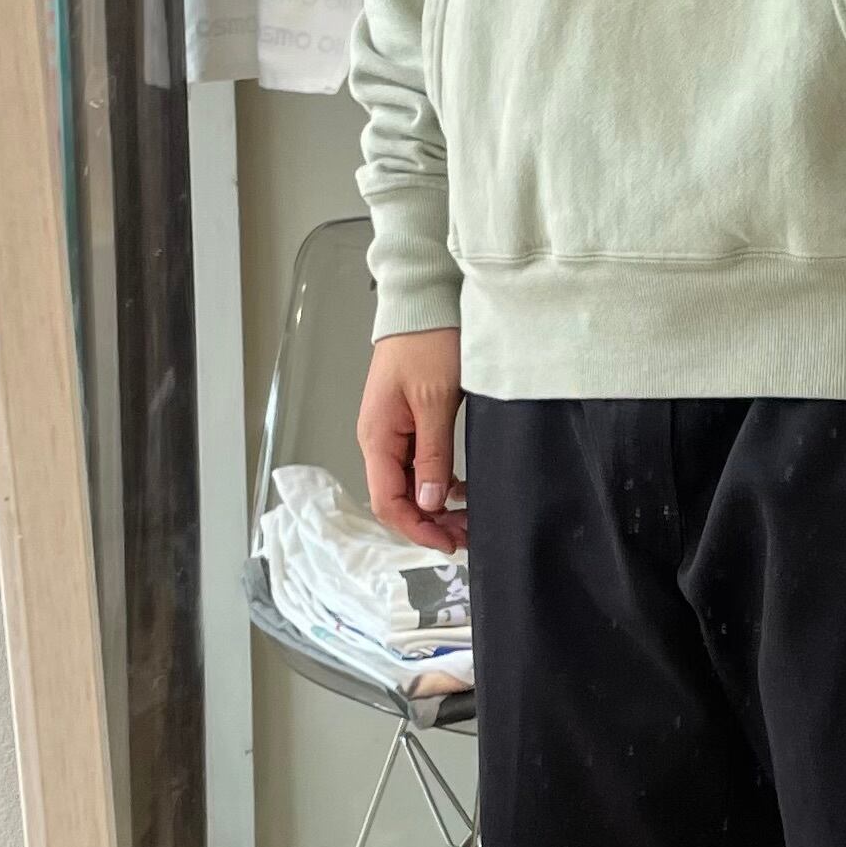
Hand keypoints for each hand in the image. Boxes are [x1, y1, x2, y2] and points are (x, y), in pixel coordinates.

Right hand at [359, 328, 466, 553]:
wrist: (423, 303)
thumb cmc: (427, 342)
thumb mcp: (435, 401)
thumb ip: (433, 454)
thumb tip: (431, 501)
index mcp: (377, 437)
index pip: (388, 501)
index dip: (417, 529)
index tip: (450, 543)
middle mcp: (378, 439)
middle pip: (397, 499)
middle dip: (429, 523)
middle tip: (468, 536)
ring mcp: (391, 433)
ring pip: (408, 485)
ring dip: (434, 507)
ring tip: (468, 519)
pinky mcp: (407, 424)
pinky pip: (417, 466)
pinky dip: (437, 484)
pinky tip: (459, 490)